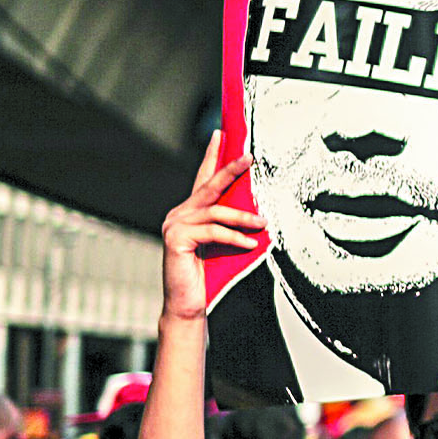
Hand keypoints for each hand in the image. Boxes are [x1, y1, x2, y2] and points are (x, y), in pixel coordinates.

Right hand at [160, 133, 262, 321]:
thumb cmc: (209, 274)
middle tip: (250, 157)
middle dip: (231, 169)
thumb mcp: (224, 243)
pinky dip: (234, 237)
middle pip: (209, 186)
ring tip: (263, 223)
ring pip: (215, 212)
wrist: (189, 304)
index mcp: (189, 212)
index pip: (203, 178)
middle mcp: (178, 214)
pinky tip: (250, 243)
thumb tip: (260, 209)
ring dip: (243, 217)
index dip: (213, 156)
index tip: (222, 134)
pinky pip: (212, 232)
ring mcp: (174, 225)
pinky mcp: (175, 239)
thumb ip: (232, 224)